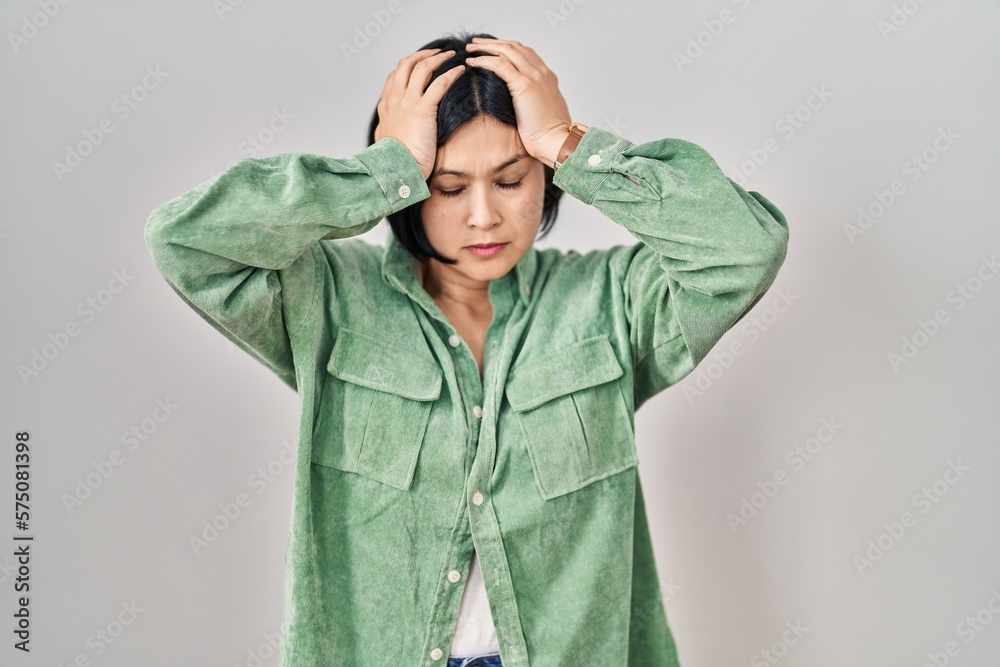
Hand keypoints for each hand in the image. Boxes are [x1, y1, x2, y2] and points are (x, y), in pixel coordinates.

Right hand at [373, 48, 466, 180]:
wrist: (396, 170)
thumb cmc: (394, 161)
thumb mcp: (386, 141)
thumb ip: (386, 131)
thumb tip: (385, 132)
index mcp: (386, 105)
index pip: (395, 75)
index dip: (409, 64)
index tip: (422, 62)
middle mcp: (395, 99)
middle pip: (407, 64)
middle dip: (423, 54)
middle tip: (438, 52)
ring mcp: (407, 102)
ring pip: (422, 68)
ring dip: (438, 58)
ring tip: (452, 55)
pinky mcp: (422, 110)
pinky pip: (439, 84)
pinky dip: (451, 73)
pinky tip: (461, 70)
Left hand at [465, 37, 572, 167]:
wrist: (556, 141)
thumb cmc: (549, 134)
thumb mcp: (542, 111)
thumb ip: (533, 100)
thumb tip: (519, 103)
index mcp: (547, 77)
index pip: (524, 52)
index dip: (506, 48)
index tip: (492, 50)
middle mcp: (541, 72)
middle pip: (514, 46)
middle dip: (493, 43)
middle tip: (476, 44)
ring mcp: (534, 76)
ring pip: (506, 50)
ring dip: (486, 47)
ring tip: (470, 49)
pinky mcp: (524, 85)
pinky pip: (499, 65)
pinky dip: (484, 60)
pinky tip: (472, 62)